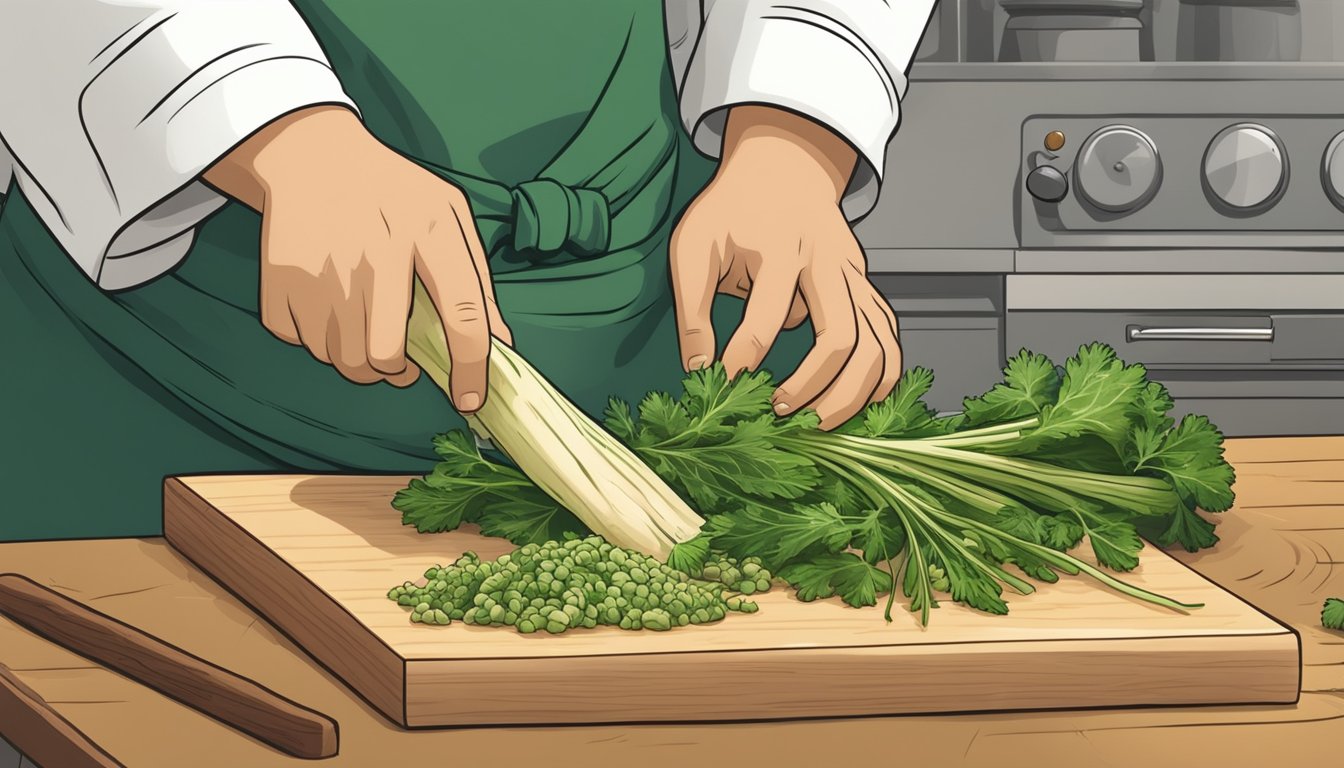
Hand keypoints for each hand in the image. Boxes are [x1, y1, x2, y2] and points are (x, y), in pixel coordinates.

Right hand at [203, 106, 509, 411]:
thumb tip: (502, 345)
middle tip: (399, 362)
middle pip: (385, 355)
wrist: (312, 155)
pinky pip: (300, 343)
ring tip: (364, 331)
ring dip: (357, 361)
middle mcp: (375, 250)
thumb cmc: (393, 192)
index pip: (462, 315)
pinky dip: (317, 341)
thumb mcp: (449, 216)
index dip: (471, 369)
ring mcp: (323, 265)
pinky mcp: (280, 277)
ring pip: (342, 359)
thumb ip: (478, 281)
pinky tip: (328, 310)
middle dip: (395, 371)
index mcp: (429, 230)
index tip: (470, 401)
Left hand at [670, 106, 900, 429]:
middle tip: (779, 411)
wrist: (783, 167)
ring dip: (852, 393)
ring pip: (877, 345)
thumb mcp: (693, 245)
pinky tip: (853, 403)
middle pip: (841, 337)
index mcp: (782, 248)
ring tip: (816, 422)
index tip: (724, 385)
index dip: (743, 359)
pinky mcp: (868, 288)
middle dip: (812, 386)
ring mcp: (857, 276)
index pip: (767, 317)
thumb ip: (693, 309)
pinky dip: (880, 378)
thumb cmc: (732, 209)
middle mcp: (829, 263)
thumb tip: (698, 370)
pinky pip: (888, 340)